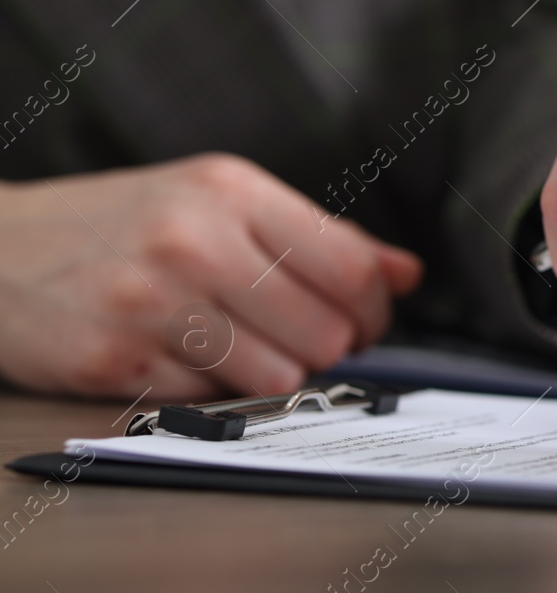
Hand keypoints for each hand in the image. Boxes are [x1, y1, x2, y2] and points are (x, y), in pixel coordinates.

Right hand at [0, 154, 421, 399]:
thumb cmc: (122, 223)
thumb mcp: (216, 201)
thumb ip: (317, 237)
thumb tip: (407, 272)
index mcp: (230, 191)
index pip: (351, 268)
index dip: (376, 309)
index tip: (368, 321)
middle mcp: (193, 240)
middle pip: (326, 332)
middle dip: (327, 348)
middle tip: (301, 340)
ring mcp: (150, 302)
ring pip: (279, 377)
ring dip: (273, 375)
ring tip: (237, 347)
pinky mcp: (114, 361)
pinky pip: (212, 401)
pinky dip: (210, 391)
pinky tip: (181, 357)